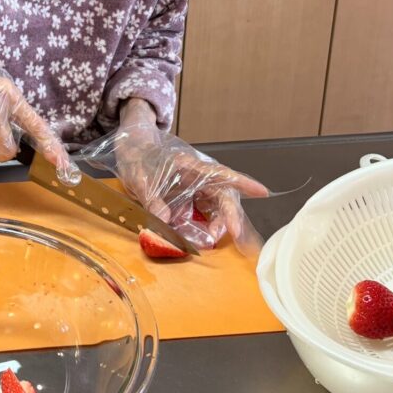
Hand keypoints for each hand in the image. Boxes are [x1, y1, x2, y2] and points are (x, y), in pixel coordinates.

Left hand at [79, 99, 268, 253]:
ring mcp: (194, 189)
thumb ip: (151, 197)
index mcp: (189, 165)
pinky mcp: (188, 200)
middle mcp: (198, 177)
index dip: (242, 183)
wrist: (130, 151)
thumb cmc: (137, 156)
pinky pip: (202, 215)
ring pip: (215, 209)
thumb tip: (163, 219)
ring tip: (210, 242)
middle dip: (232, 217)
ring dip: (217, 226)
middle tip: (237, 236)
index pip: (221, 174)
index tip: (262, 192)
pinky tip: (200, 239)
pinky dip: (204, 228)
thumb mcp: (138, 175)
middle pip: (223, 197)